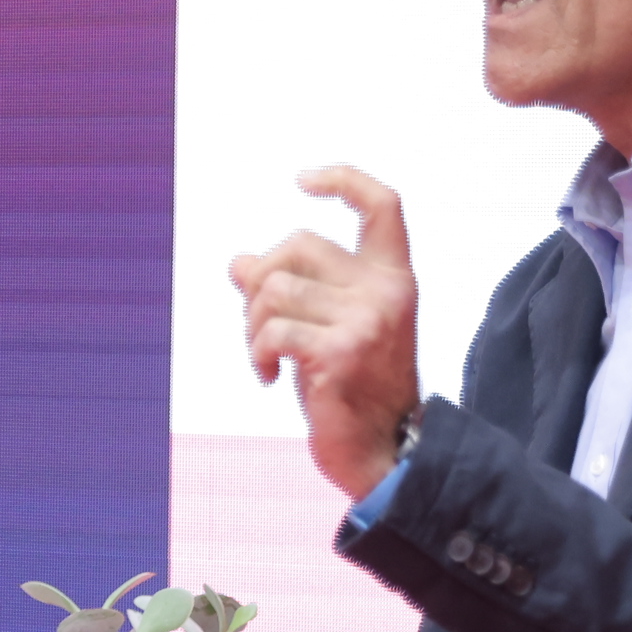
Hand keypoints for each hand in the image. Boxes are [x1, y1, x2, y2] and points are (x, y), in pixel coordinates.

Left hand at [234, 164, 422, 501]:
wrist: (382, 452)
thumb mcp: (326, 328)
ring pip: (274, 288)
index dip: (343, 179)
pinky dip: (256, 353)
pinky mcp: (340, 352)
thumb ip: (294, 290)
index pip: (382, 205)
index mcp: (393, 278)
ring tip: (267, 358)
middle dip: (261, 280)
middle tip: (262, 325)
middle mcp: (386, 292)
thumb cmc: (353, 389)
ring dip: (252, 325)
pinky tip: (270, 378)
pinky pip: (271, 330)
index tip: (301, 180)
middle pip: (298, 243)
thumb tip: (238, 262)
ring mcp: (366, 321)